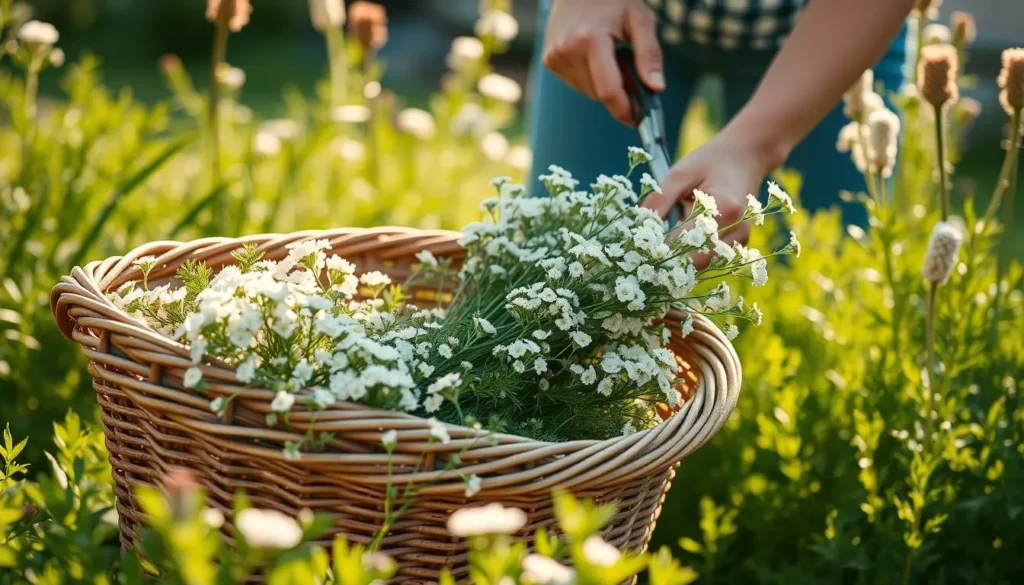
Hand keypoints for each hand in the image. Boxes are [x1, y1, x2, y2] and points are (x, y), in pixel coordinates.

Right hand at [542, 0, 663, 124]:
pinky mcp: (549, 60)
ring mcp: (555, 56)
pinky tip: (593, 56)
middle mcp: (567, 50)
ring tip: (611, 56)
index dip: (624, 109)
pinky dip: (590, 78)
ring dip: (603, 85)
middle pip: (599, 93)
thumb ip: (649, 54)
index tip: (637, 119)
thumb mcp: (640, 20)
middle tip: (631, 74)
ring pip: (587, 91)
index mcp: (591, 39)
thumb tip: (656, 88)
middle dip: (618, 92)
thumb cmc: (614, 0)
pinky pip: (576, 83)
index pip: (608, 89)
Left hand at [641, 126, 781, 267]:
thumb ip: (661, 199)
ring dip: (683, 255)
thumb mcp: (681, 173)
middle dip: (671, 258)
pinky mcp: (738, 243)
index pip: (687, 246)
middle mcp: (737, 230)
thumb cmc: (711, 161)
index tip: (643, 246)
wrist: (747, 155)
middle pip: (696, 262)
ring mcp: (741, 239)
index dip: (662, 250)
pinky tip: (686, 234)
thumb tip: (640, 226)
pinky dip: (695, 251)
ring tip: (671, 234)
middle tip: (651, 246)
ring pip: (703, 264)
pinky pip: (711, 257)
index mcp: (723, 210)